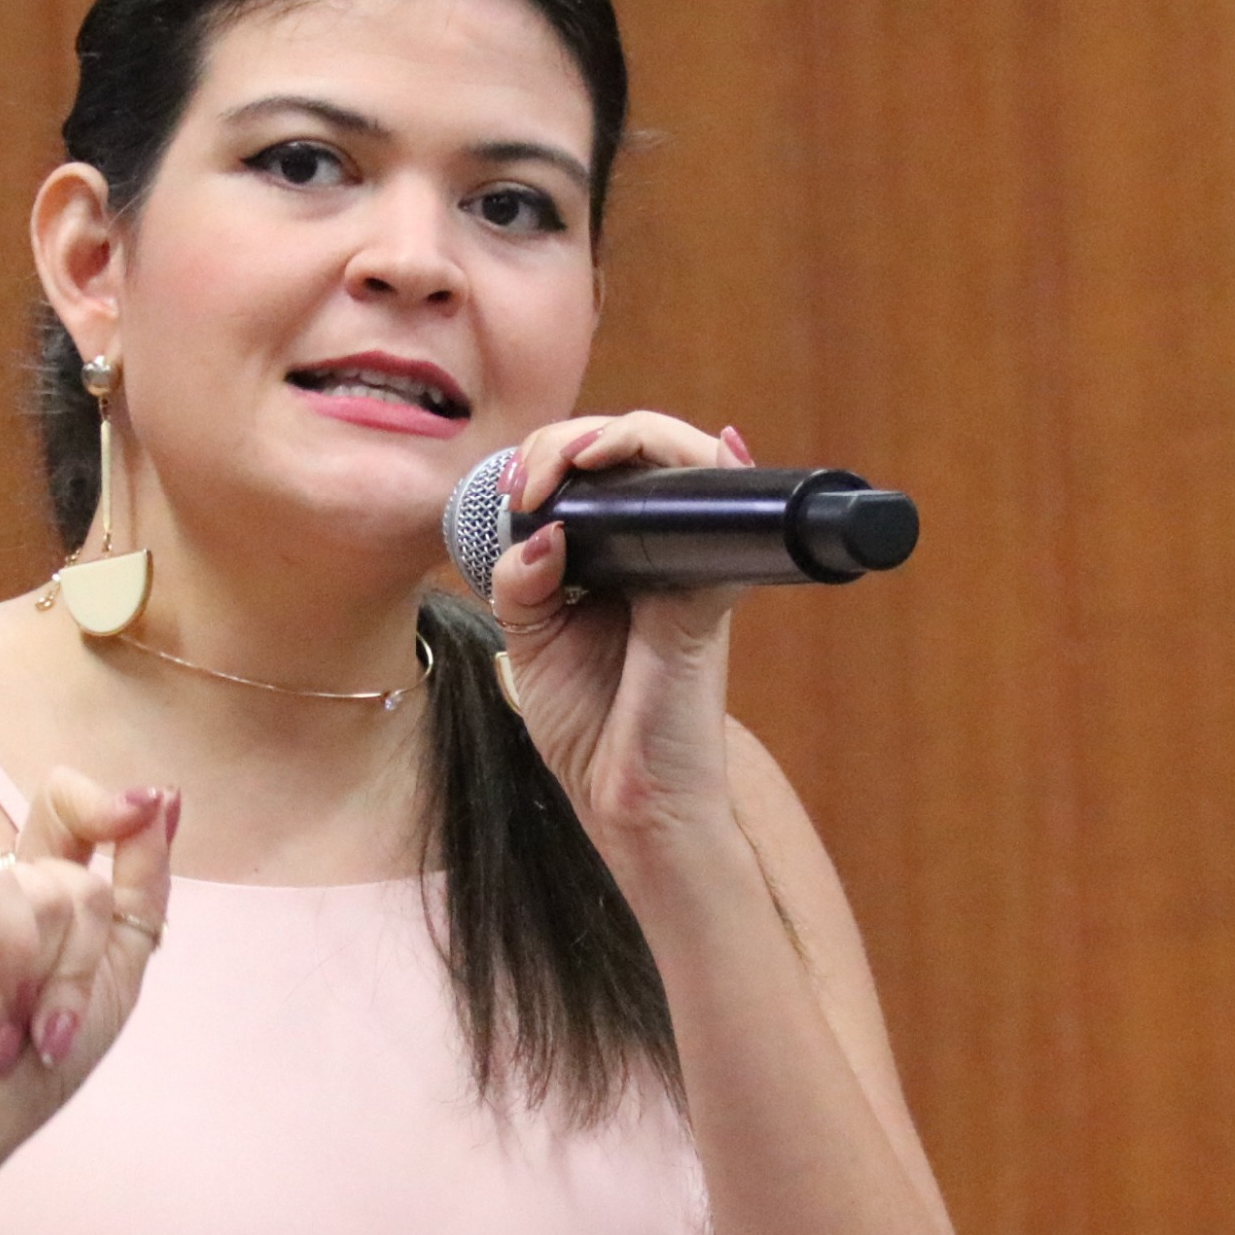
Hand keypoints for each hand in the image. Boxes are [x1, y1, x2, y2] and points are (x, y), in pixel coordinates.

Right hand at [0, 769, 179, 1194]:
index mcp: (46, 897)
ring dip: (52, 978)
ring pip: (53, 886)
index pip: (91, 822)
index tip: (152, 805)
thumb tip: (162, 796)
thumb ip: (139, 885)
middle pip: (82, 865)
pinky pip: (1, 889)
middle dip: (85, 960)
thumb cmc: (31, 1073)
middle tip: (54, 1028)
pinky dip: (16, 964)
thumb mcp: (112, 975)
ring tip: (18, 1032)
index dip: (123, 814)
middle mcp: (2, 881)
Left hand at [487, 411, 756, 867]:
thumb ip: (521, 579)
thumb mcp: (529, 639)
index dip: (549, 458)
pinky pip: (725, 513)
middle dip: (576, 439)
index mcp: (613, 554)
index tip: (509, 494)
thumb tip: (541, 528)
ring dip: (631, 435)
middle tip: (534, 478)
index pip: (593, 470)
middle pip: (636, 449)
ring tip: (580, 459)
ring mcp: (692, 564)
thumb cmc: (589, 723)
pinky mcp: (712, 593)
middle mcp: (659, 548)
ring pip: (685, 459)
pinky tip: (675, 454)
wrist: (626, 798)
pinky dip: (702, 468)